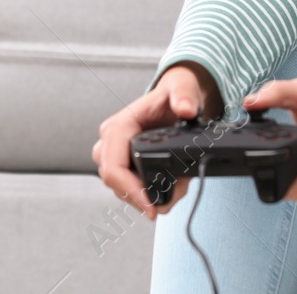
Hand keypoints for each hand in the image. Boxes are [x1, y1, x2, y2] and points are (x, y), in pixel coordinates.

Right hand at [93, 61, 219, 220]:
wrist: (175, 96)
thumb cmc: (174, 92)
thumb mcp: (182, 87)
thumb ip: (184, 95)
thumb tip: (185, 109)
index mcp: (120, 125)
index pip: (114, 167)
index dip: (131, 191)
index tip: (152, 208)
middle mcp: (111, 141)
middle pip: (115, 183)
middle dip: (143, 198)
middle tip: (172, 200)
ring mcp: (115, 155)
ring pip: (122, 189)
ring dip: (148, 197)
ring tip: (178, 188)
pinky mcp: (123, 164)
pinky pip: (128, 187)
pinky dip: (149, 193)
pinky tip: (169, 189)